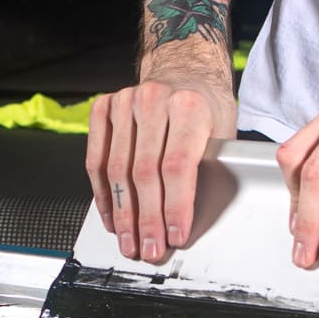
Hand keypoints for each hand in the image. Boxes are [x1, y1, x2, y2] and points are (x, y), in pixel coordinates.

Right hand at [85, 72, 237, 261]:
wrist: (182, 69)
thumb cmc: (204, 107)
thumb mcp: (222, 130)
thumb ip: (209, 167)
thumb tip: (189, 218)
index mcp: (189, 107)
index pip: (178, 167)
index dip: (175, 207)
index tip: (175, 236)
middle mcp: (154, 101)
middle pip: (145, 173)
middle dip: (147, 219)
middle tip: (149, 248)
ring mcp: (125, 102)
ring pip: (117, 170)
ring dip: (122, 213)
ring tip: (128, 240)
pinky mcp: (104, 107)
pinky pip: (96, 159)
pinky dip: (102, 193)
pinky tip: (111, 216)